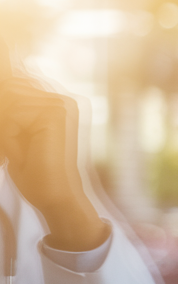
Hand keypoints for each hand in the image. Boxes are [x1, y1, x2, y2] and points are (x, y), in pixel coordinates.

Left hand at [0, 69, 107, 251]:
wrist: (57, 197)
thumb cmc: (37, 173)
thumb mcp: (17, 135)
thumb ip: (10, 112)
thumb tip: (3, 88)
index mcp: (58, 105)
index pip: (15, 86)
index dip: (6, 114)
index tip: (12, 136)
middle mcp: (64, 101)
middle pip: (11, 90)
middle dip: (5, 122)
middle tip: (17, 148)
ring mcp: (63, 105)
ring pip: (9, 102)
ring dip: (6, 130)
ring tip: (22, 153)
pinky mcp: (57, 114)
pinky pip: (13, 113)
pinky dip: (10, 135)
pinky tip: (26, 152)